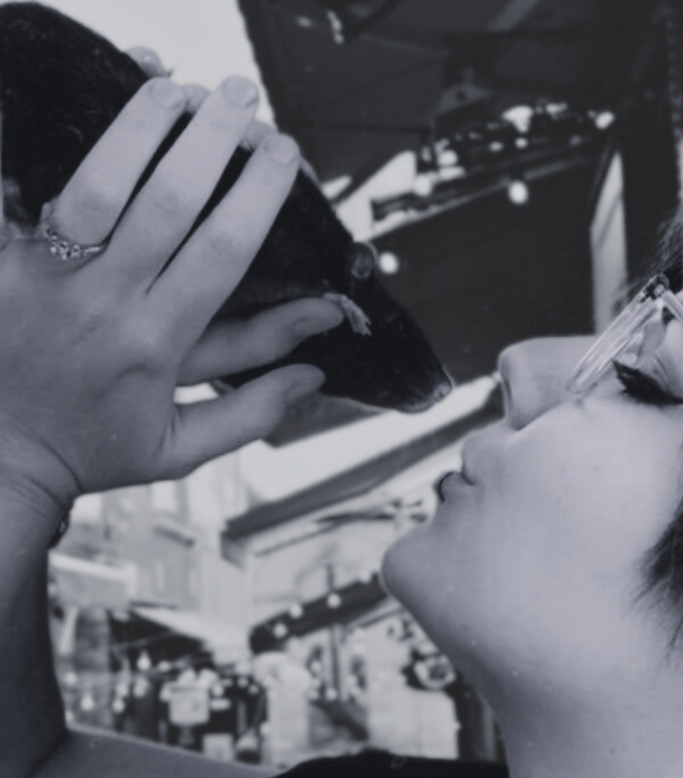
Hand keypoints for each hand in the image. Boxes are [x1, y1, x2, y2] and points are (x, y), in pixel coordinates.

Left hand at [0, 76, 342, 514]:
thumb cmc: (90, 449)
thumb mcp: (182, 448)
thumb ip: (254, 410)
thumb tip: (316, 372)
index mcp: (155, 345)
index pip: (220, 252)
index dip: (257, 195)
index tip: (284, 157)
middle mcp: (103, 303)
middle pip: (168, 201)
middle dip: (214, 141)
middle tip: (244, 103)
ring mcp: (47, 276)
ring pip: (100, 182)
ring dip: (145, 125)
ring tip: (182, 87)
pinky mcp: (4, 261)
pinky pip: (33, 189)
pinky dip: (67, 145)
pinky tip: (97, 107)